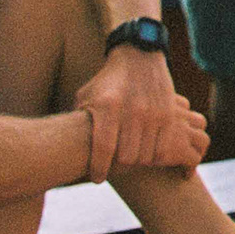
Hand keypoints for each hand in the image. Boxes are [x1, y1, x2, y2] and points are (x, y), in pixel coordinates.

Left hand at [75, 47, 206, 181]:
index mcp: (108, 106)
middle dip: (119, 166)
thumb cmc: (107, 81)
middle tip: (115, 165)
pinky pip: (163, 149)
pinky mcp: (169, 114)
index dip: (98, 168)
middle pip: (126, 157)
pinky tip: (147, 152)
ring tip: (130, 158)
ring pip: (145, 156)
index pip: (103, 148)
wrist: (139, 55)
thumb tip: (65, 148)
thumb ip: (79, 121)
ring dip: (137, 162)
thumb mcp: (86, 96)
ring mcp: (153, 112)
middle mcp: (133, 110)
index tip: (97, 178)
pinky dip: (154, 156)